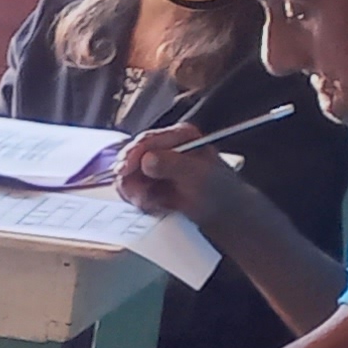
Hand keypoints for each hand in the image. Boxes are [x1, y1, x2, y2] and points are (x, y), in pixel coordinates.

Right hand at [114, 121, 265, 229]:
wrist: (222, 212)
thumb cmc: (218, 190)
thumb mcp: (198, 175)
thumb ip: (173, 165)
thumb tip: (147, 159)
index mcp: (180, 136)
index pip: (147, 140)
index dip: (132, 154)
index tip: (124, 170)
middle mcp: (164, 147)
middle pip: (131, 156)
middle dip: (132, 178)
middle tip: (139, 195)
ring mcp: (154, 164)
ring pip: (127, 174)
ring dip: (135, 191)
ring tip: (152, 202)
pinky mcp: (148, 181)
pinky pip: (129, 188)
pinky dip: (138, 198)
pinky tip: (154, 204)